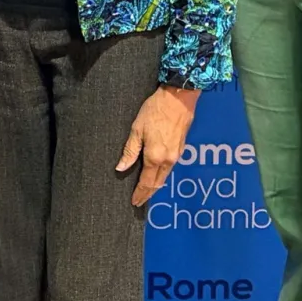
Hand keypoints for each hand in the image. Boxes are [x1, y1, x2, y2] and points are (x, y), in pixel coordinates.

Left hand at [118, 85, 197, 205]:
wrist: (178, 98)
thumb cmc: (155, 110)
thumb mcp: (137, 129)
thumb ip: (130, 151)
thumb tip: (120, 168)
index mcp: (155, 157)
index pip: (147, 182)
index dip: (140, 193)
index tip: (134, 202)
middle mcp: (168, 160)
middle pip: (157, 183)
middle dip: (148, 194)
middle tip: (139, 201)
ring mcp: (176, 155)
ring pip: (165, 176)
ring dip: (156, 185)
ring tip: (147, 191)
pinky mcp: (181, 149)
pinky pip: (170, 168)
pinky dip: (162, 176)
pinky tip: (157, 175)